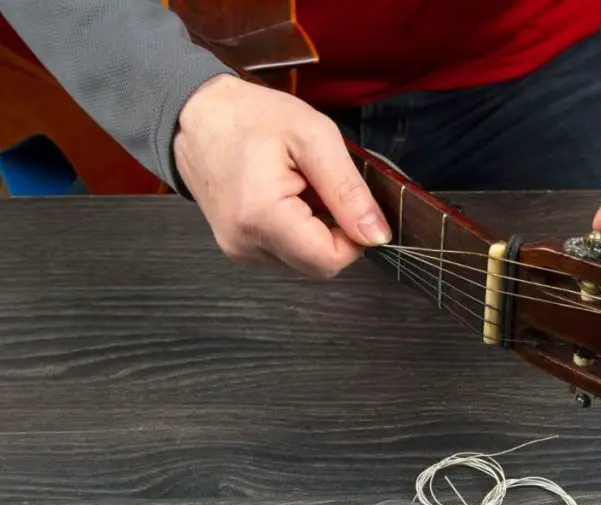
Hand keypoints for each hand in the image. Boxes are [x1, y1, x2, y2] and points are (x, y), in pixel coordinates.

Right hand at [173, 74, 390, 277]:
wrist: (194, 115)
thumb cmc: (248, 117)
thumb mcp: (314, 137)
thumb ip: (349, 191)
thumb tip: (377, 235)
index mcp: (263, 217)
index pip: (331, 260)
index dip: (354, 236)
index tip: (350, 202)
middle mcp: (246, 243)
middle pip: (319, 265)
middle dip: (335, 232)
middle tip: (321, 188)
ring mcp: (239, 249)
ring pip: (305, 261)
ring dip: (316, 231)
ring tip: (299, 188)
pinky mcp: (239, 247)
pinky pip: (286, 252)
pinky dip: (297, 230)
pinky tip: (286, 197)